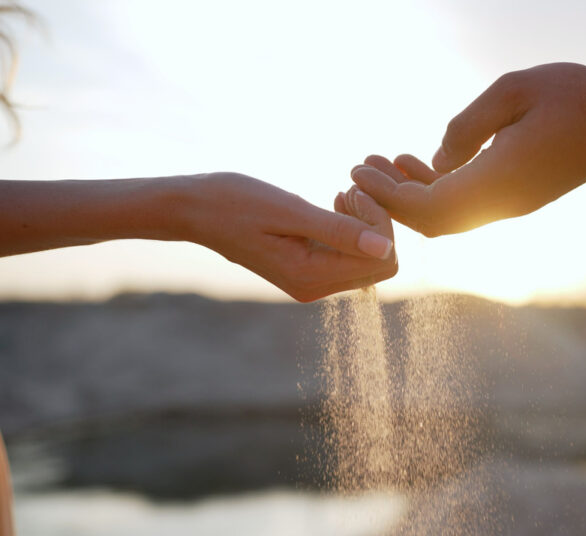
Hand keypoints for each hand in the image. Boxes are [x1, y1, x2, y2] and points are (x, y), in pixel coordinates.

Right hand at [181, 173, 396, 301]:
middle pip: (380, 263)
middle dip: (377, 225)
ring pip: (368, 258)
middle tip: (348, 193)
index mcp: (311, 277)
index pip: (382, 259)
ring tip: (339, 196)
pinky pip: (349, 254)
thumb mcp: (290, 211)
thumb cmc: (235, 203)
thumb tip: (385, 248)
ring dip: (364, 224)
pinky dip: (351, 228)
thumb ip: (338, 230)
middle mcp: (314, 288)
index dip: (380, 223)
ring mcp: (311, 282)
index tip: (353, 192)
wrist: (195, 209)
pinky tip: (333, 204)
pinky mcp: (308, 270)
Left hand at [352, 63, 585, 236]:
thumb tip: (435, 161)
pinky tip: (426, 163)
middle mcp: (504, 205)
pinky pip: (470, 207)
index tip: (356, 170)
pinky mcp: (522, 198)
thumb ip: (466, 128)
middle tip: (362, 170)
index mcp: (498, 182)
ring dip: (414, 197)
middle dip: (391, 202)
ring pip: (450, 218)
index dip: (385, 195)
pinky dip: (439, 192)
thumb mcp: (512, 91)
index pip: (425, 208)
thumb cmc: (575, 94)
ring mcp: (514, 206)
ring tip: (388, 161)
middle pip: (432, 223)